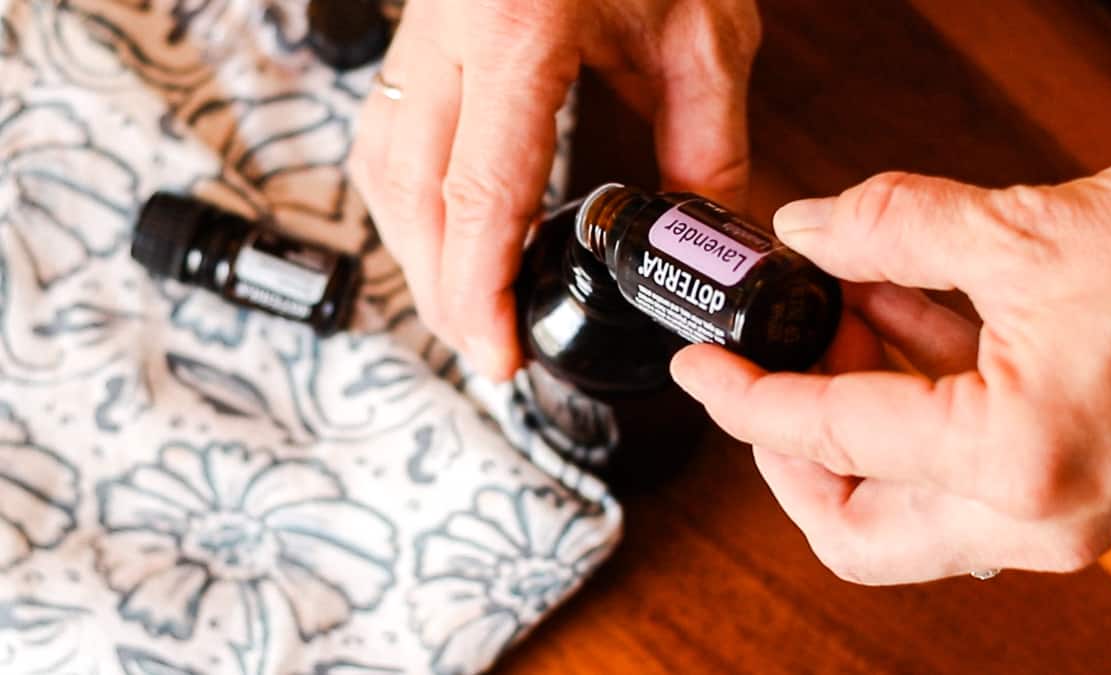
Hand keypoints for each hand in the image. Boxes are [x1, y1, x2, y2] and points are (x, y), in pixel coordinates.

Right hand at [349, 0, 760, 378]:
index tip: (498, 354)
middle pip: (411, 192)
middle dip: (439, 288)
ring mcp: (423, 26)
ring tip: (461, 305)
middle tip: (484, 348)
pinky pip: (387, 125)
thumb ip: (705, 138)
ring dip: (414, 247)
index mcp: (518, 31)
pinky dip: (407, 196)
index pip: (481, 192)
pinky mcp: (422, 27)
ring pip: (382, 162)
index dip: (479, 290)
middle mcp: (448, 32)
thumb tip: (702, 228)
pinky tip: (439, 229)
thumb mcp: (701, 27)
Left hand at [671, 162, 1110, 583]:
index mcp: (1014, 459)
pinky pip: (952, 478)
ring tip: (839, 324)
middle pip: (854, 527)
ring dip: (852, 423)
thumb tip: (807, 230)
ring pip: (899, 514)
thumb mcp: (1022, 228)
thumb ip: (891, 227)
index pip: (833, 436)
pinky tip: (896, 325)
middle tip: (770, 372)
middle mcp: (1034, 517)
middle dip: (792, 451)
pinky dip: (910, 411)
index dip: (747, 398)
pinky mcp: (1065, 493)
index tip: (705, 369)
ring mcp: (1053, 518)